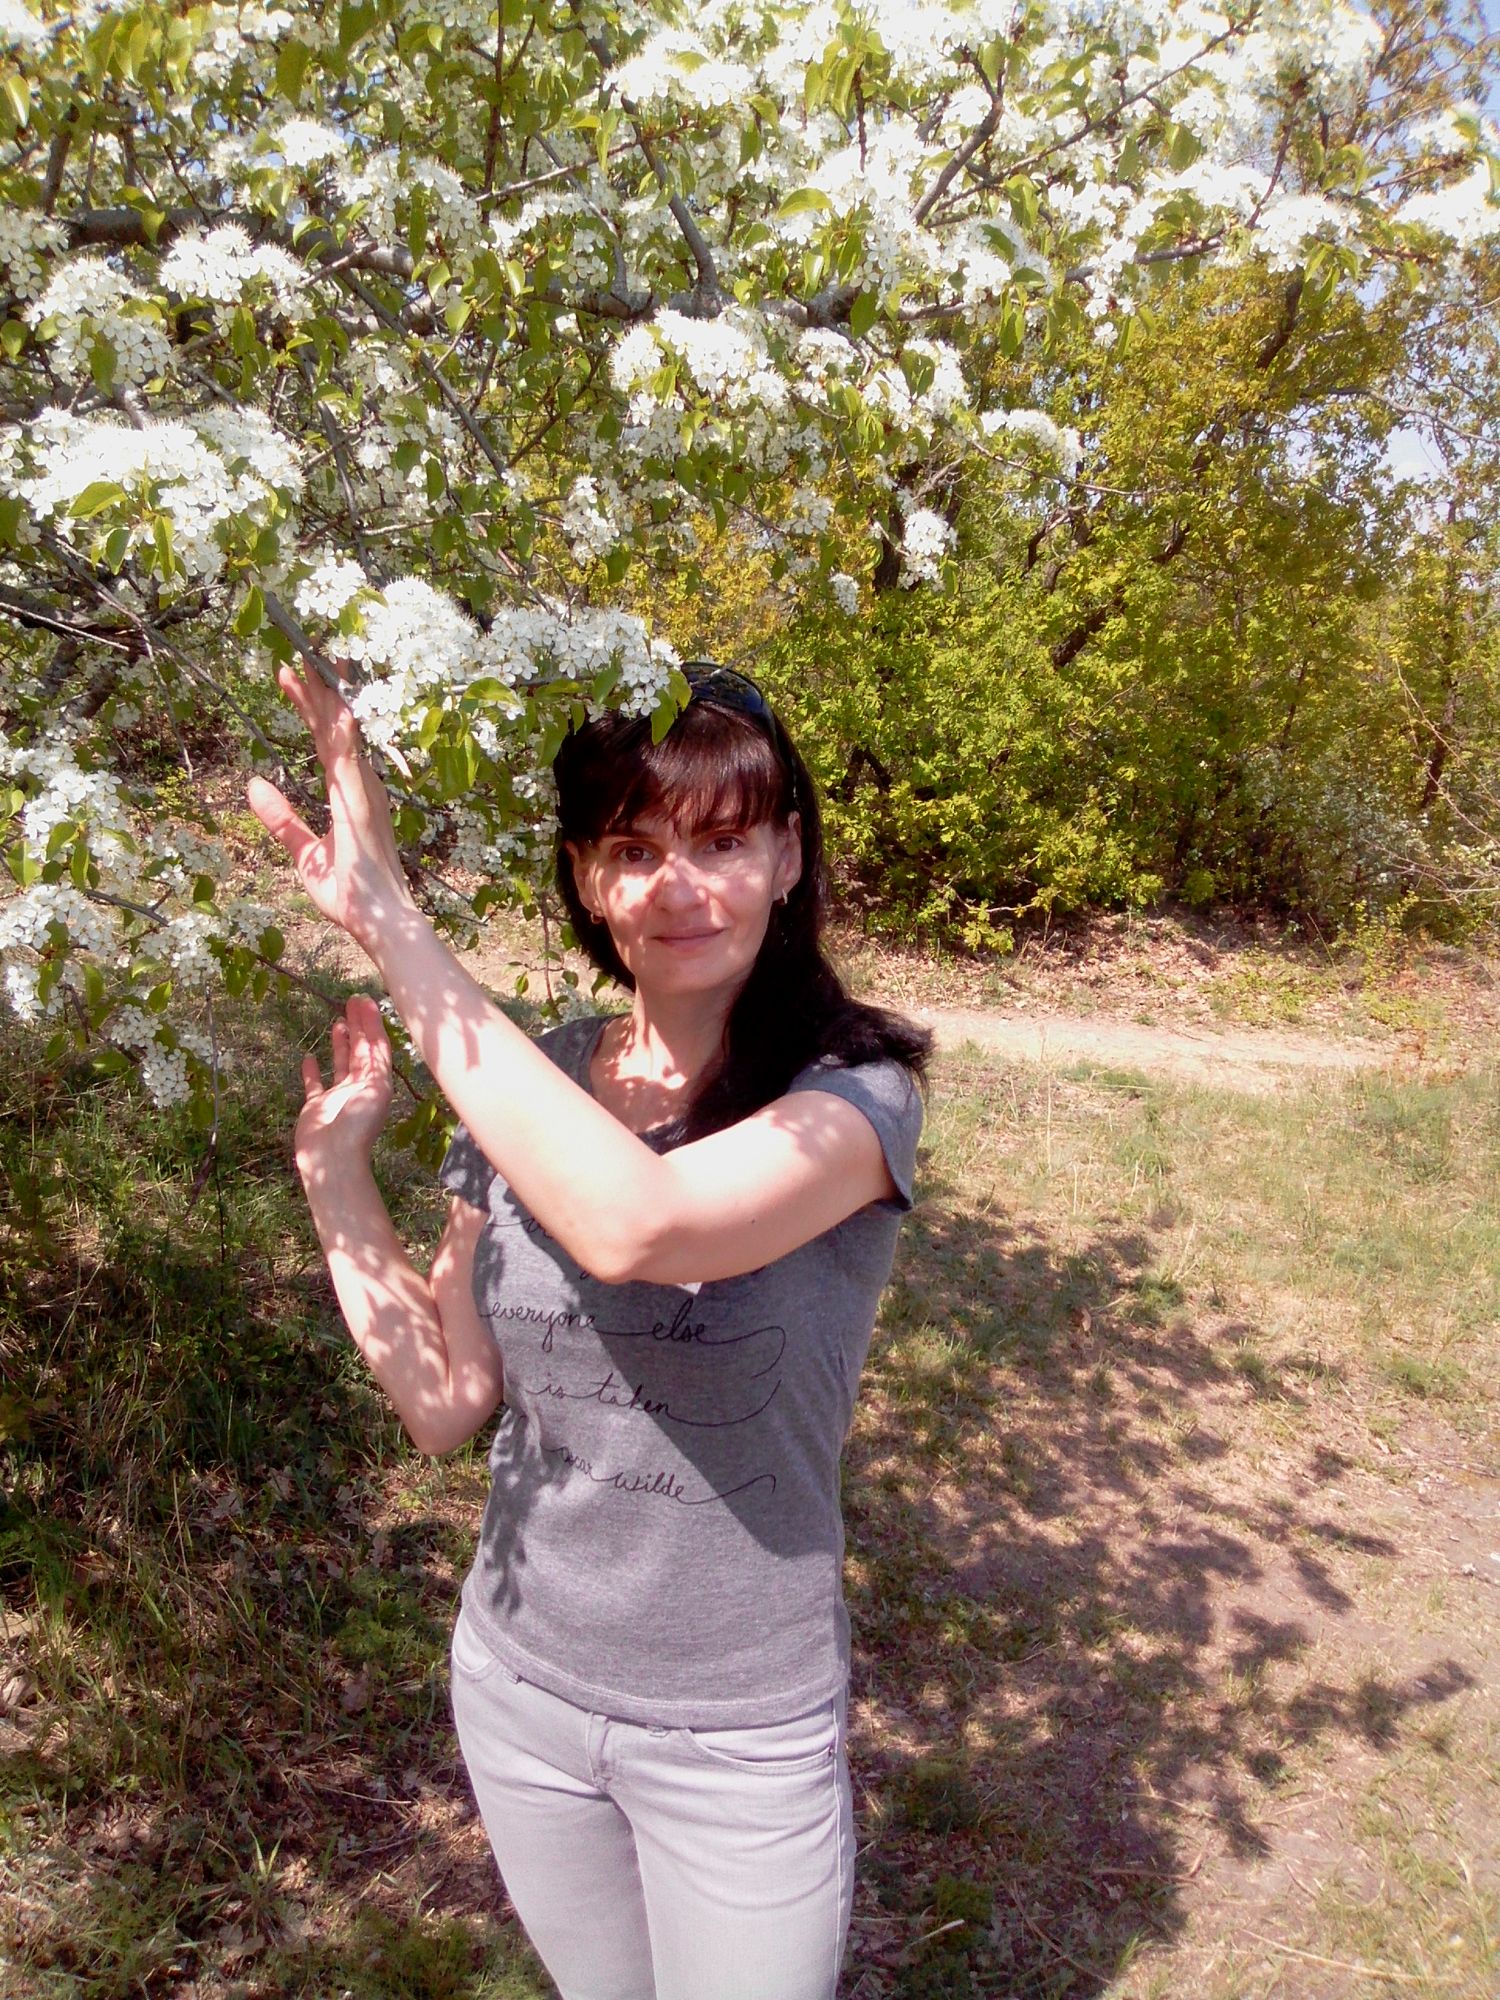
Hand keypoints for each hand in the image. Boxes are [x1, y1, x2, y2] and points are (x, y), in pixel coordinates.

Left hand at [246, 664, 414, 953]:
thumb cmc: (350, 895)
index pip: (323, 740)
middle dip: (316, 687)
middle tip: (298, 647)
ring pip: (343, 730)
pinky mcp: (361, 802)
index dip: (306, 707)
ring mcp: (363, 791)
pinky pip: (348, 755)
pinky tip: (330, 699)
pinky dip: (340, 726)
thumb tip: (253, 785)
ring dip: (327, 694)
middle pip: (335, 725)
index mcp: (348, 794)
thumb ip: (281, 819)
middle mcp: (360, 785)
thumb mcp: (303, 853)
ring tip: (312, 656)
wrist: (379, 924)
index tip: (286, 676)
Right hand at [295, 995, 395, 1168]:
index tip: (365, 1000)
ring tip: (338, 1021)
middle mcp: (359, 1087)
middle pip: (361, 1050)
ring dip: (340, 1043)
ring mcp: (337, 1096)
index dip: (372, 1023)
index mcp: (377, 1082)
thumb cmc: (357, 1126)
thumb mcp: (375, 1089)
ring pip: (340, 1063)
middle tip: (352, 1000)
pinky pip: (314, 1084)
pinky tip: (309, 1055)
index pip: (377, 1046)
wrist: (333, 1159)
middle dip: (359, 1025)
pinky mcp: (316, 1107)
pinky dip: (312, 1070)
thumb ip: (375, 1061)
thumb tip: (376, 1035)